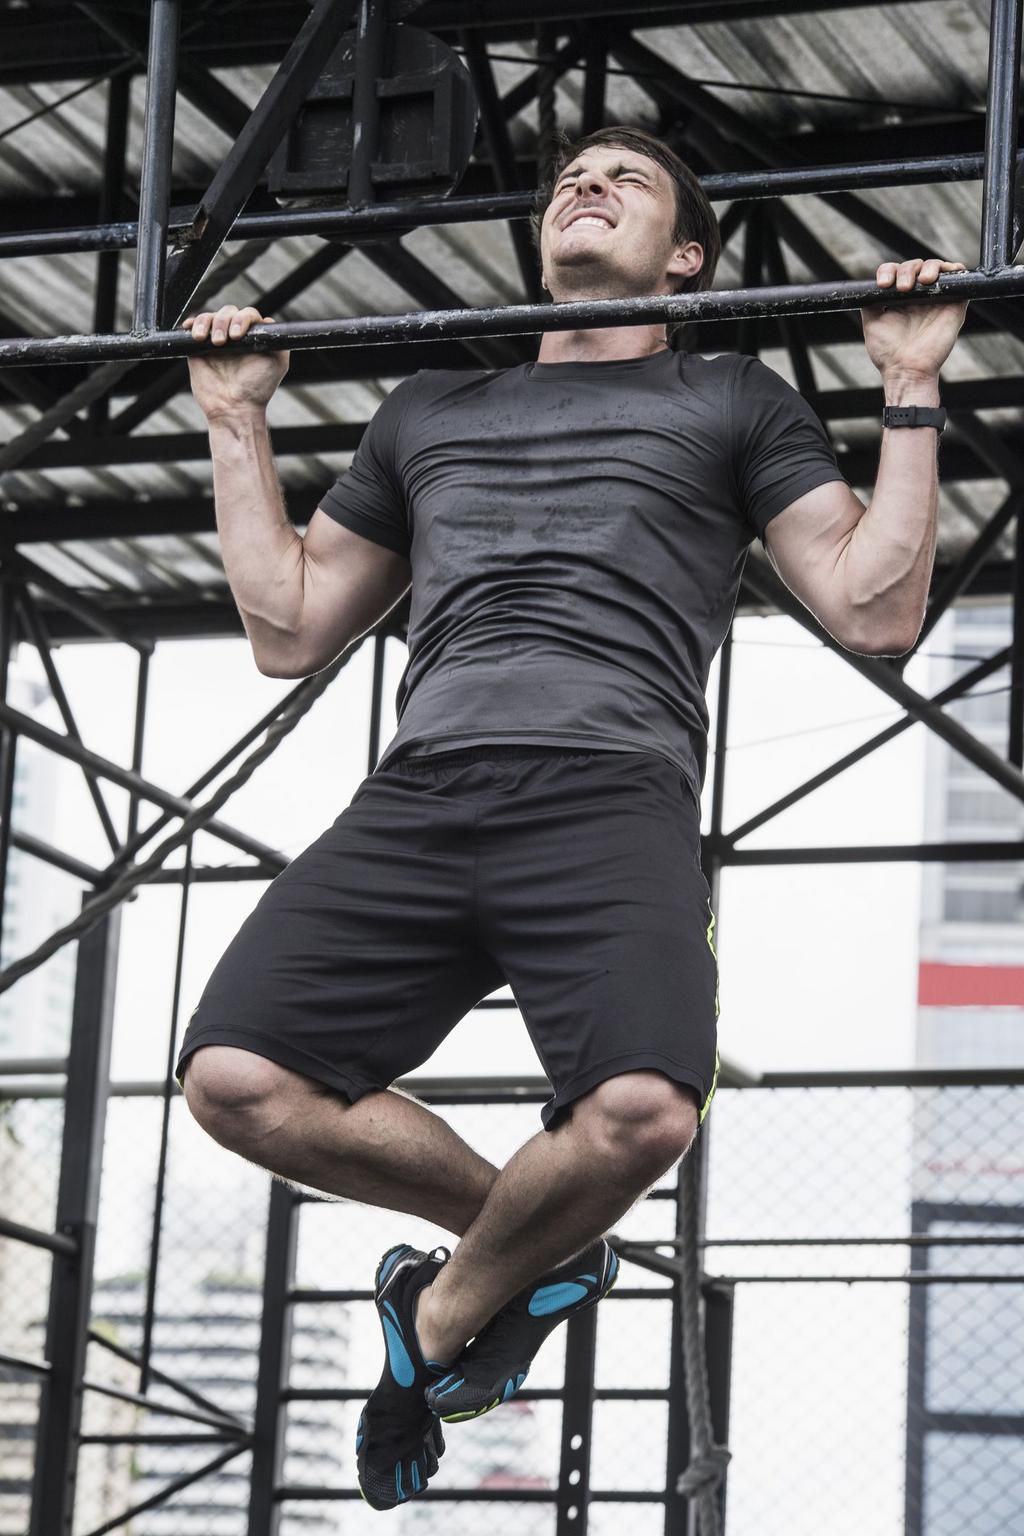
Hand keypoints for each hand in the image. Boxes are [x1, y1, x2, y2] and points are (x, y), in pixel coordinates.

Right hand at [184, 304, 288, 421]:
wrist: (233, 407)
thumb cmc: (257, 388)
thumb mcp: (277, 362)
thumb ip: (276, 340)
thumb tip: (268, 321)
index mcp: (253, 338)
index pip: (248, 315)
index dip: (242, 319)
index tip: (237, 335)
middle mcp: (235, 337)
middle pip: (228, 312)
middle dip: (224, 322)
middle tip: (222, 342)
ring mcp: (216, 341)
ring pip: (210, 316)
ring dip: (207, 323)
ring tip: (208, 341)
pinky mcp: (198, 348)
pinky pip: (194, 326)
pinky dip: (192, 323)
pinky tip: (193, 331)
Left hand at [861, 258, 968, 383]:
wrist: (907, 369)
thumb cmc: (889, 352)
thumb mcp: (872, 322)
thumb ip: (870, 302)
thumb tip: (869, 286)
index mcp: (899, 299)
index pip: (895, 271)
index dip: (889, 271)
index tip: (884, 284)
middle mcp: (918, 296)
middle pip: (914, 266)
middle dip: (907, 270)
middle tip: (903, 288)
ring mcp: (937, 298)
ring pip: (936, 267)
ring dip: (928, 267)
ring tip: (922, 281)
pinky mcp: (955, 302)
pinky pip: (959, 276)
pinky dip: (954, 268)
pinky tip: (942, 275)